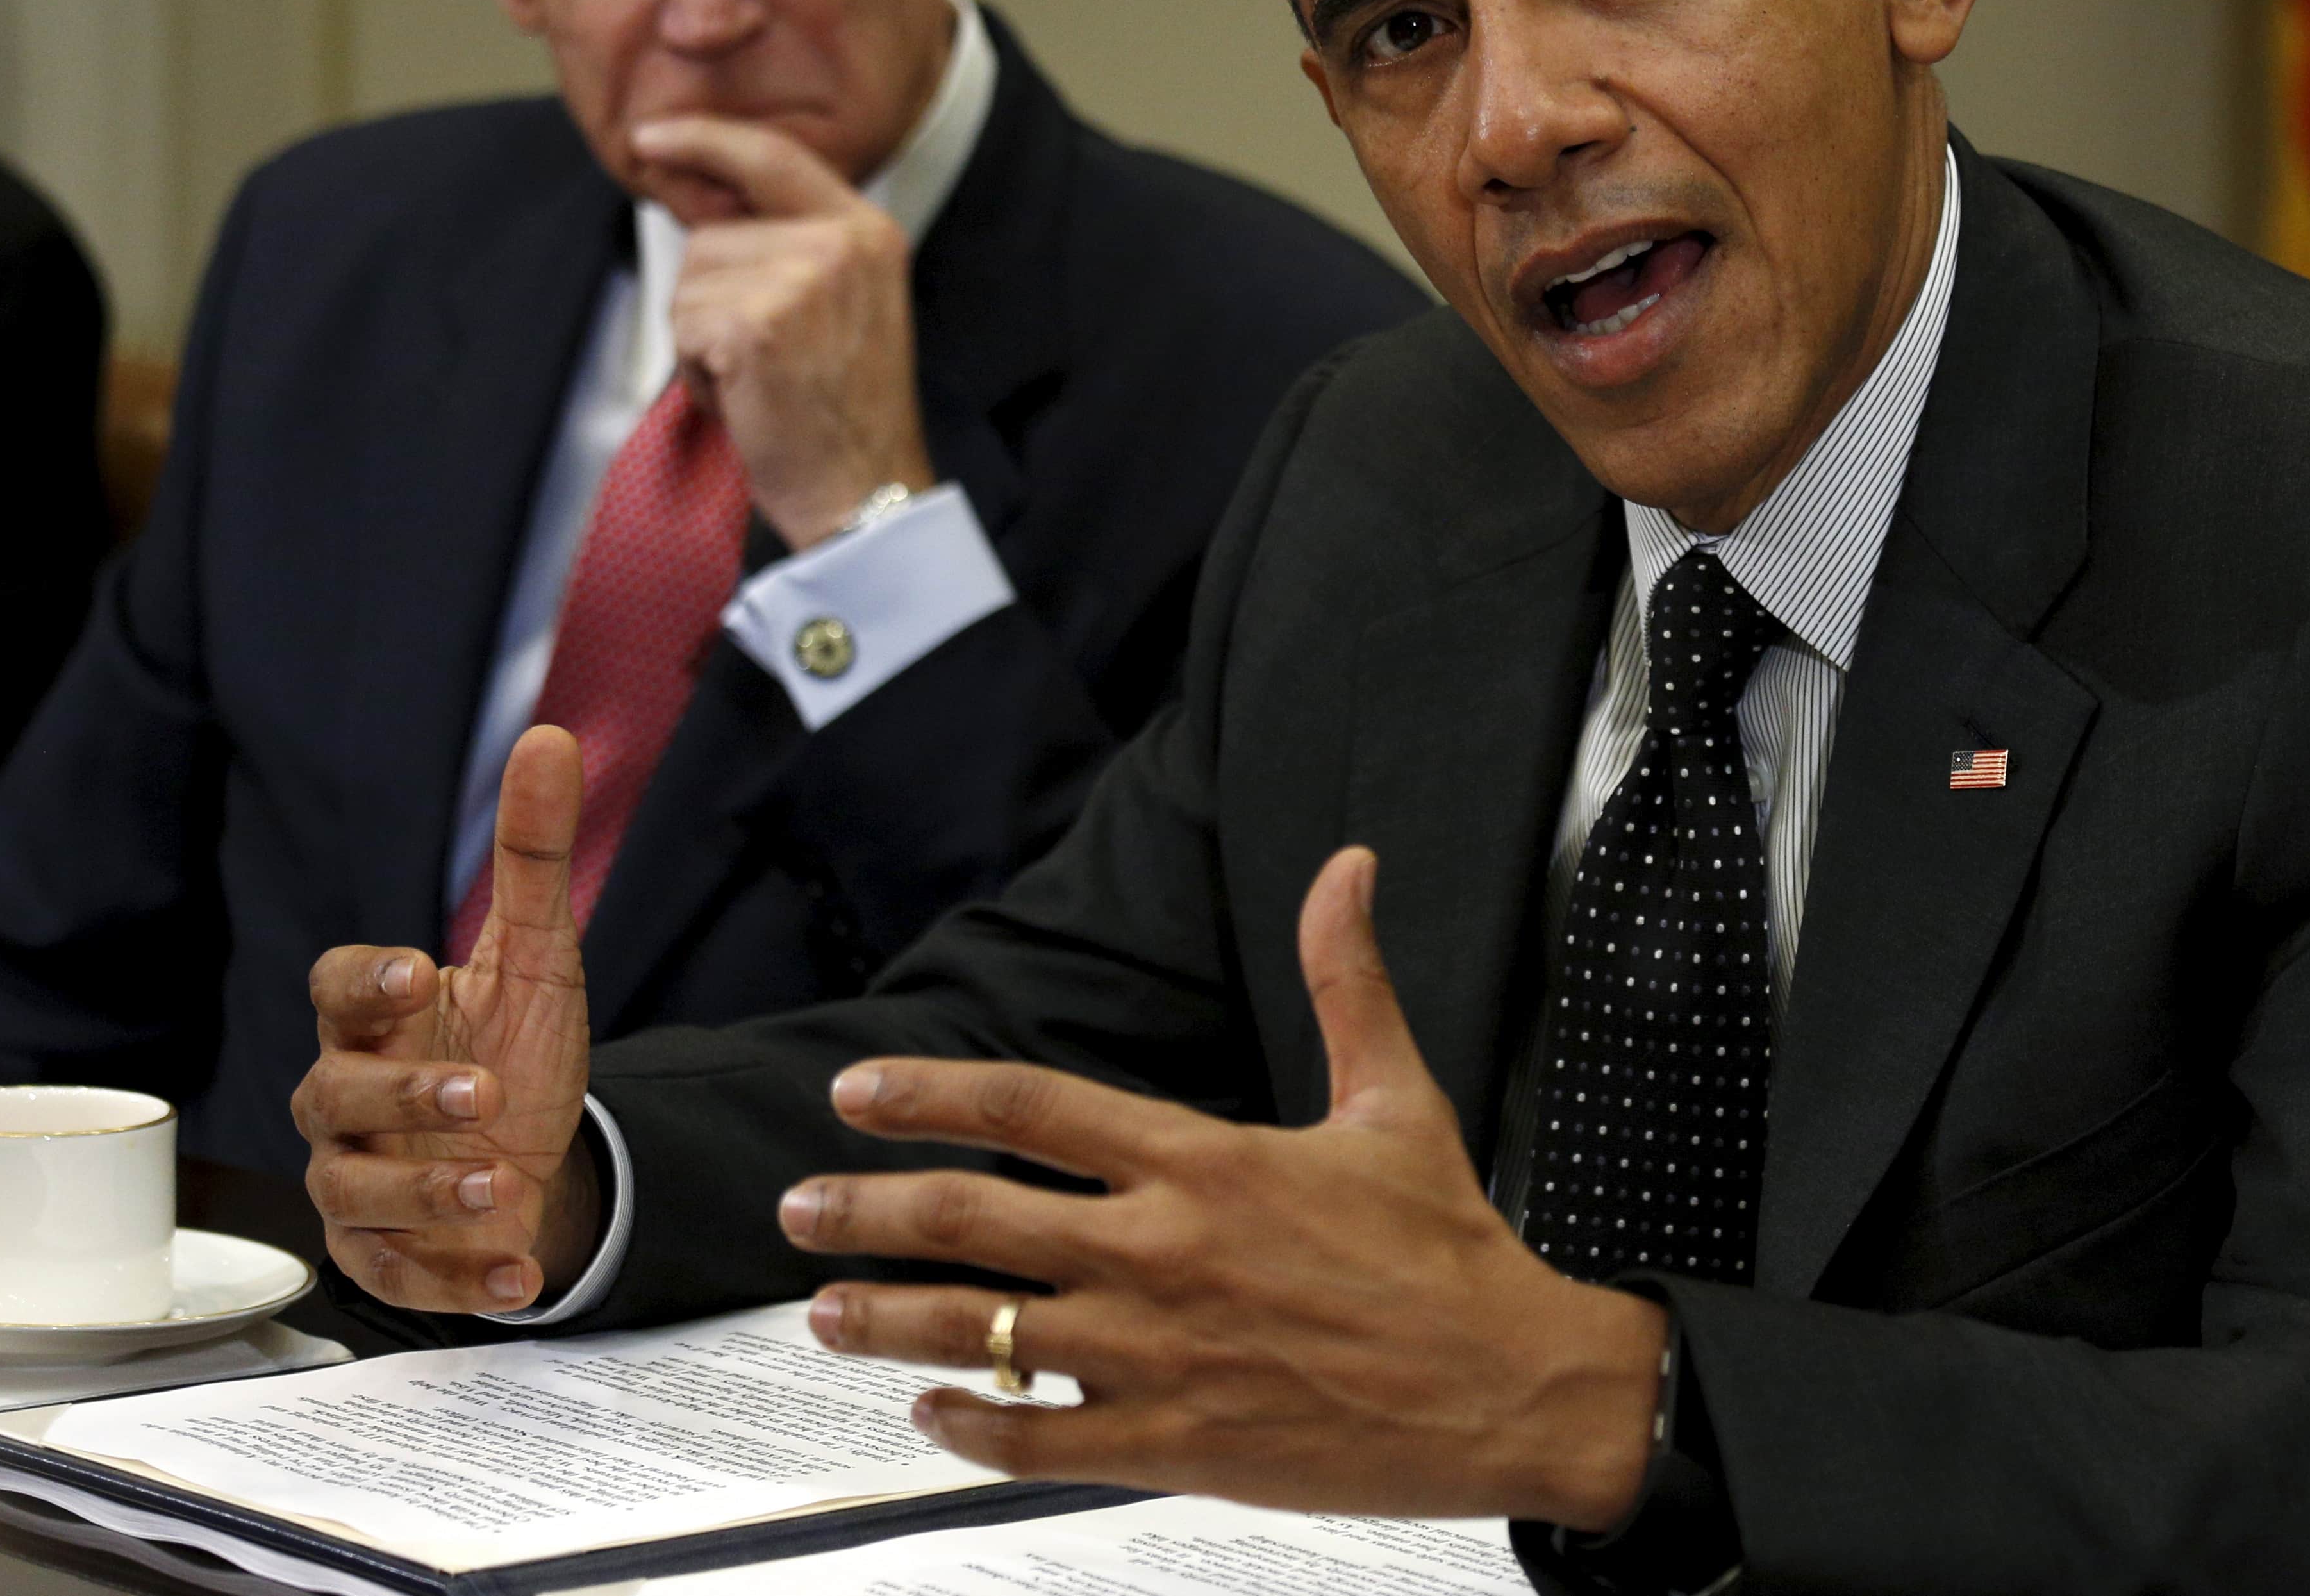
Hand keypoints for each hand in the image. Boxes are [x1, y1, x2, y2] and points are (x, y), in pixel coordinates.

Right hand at [294, 726, 599, 1310]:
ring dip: (424, 1191)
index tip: (417, 970)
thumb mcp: (540, 956)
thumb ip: (534, 855)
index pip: (335, 989)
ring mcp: (360, 1179)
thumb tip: (548, 736)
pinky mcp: (387, 1252)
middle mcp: (353, 1099)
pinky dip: (460, 1279)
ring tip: (500, 1180)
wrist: (541, 1155)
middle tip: (483, 1092)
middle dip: (405, 1095)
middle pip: (336, 1094)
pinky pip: (399, 1273)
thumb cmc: (516, 1047)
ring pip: (354, 1189)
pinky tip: (518, 1273)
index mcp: (379, 1021)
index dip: (366, 981)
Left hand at [631, 116, 936, 549]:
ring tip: (760, 379)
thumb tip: (703, 198)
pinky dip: (697, 371)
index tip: (652, 135)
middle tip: (766, 357)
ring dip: (703, 337)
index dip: (706, 140)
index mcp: (867, 231)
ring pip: (691, 280)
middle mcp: (840, 243)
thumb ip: (793, 244)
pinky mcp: (756, 324)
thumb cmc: (845, 409)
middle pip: (714, 233)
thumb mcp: (845, 303)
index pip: (773, 157)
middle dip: (713, 297)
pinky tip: (747, 398)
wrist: (866, 489)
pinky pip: (684, 326)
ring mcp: (801, 279)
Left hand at [784, 846, 1669, 1529]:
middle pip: (971, 1218)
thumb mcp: (1398, 1099)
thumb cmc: (1451, 1249)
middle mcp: (1163, 1251)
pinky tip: (931, 1415)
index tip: (858, 1091)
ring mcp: (1158, 1351)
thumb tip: (1348, 869)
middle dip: (866, 1209)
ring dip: (885, 1319)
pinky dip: (967, 1427)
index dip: (930, 1093)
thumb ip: (1347, 980)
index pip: (1031, 1106)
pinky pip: (1034, 1439)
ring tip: (824, 1310)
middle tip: (801, 1205)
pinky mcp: (1173, 1437)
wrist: (1508, 1386)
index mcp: (1206, 1161)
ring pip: (979, 1332)